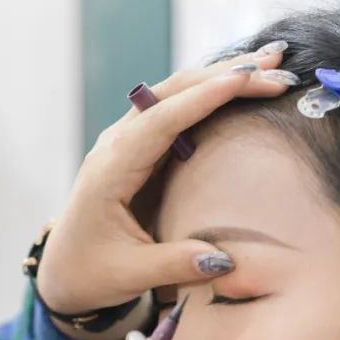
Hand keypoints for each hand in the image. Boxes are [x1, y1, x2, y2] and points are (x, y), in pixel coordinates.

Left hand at [36, 47, 295, 317]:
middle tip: (276, 65)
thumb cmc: (91, 273)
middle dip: (224, 76)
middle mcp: (116, 146)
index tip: (246, 79)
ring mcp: (126, 143)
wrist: (63, 271)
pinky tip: (242, 86)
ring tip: (271, 65)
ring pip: (175, 95)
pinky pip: (176, 111)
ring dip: (221, 78)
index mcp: (110, 171)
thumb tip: (227, 261)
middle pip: (171, 95)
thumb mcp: (131, 275)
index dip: (204, 98)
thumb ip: (176, 265)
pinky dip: (210, 95)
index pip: (160, 122)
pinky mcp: (139, 149)